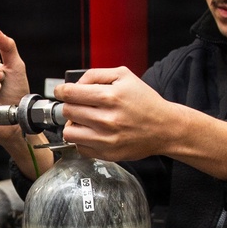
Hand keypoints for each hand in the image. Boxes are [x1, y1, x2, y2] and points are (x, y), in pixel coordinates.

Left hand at [53, 67, 172, 161]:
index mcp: (110, 96)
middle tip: (78, 105)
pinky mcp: (107, 153)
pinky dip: (82, 140)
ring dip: (73, 124)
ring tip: (83, 120)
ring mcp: (106, 139)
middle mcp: (107, 119)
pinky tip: (93, 133)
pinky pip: (80, 147)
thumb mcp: (124, 76)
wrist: (165, 128)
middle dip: (70, 106)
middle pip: (68, 111)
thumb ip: (96, 74)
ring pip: (69, 132)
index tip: (62, 92)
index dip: (61, 91)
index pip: (70, 94)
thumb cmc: (145, 102)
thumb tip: (75, 83)